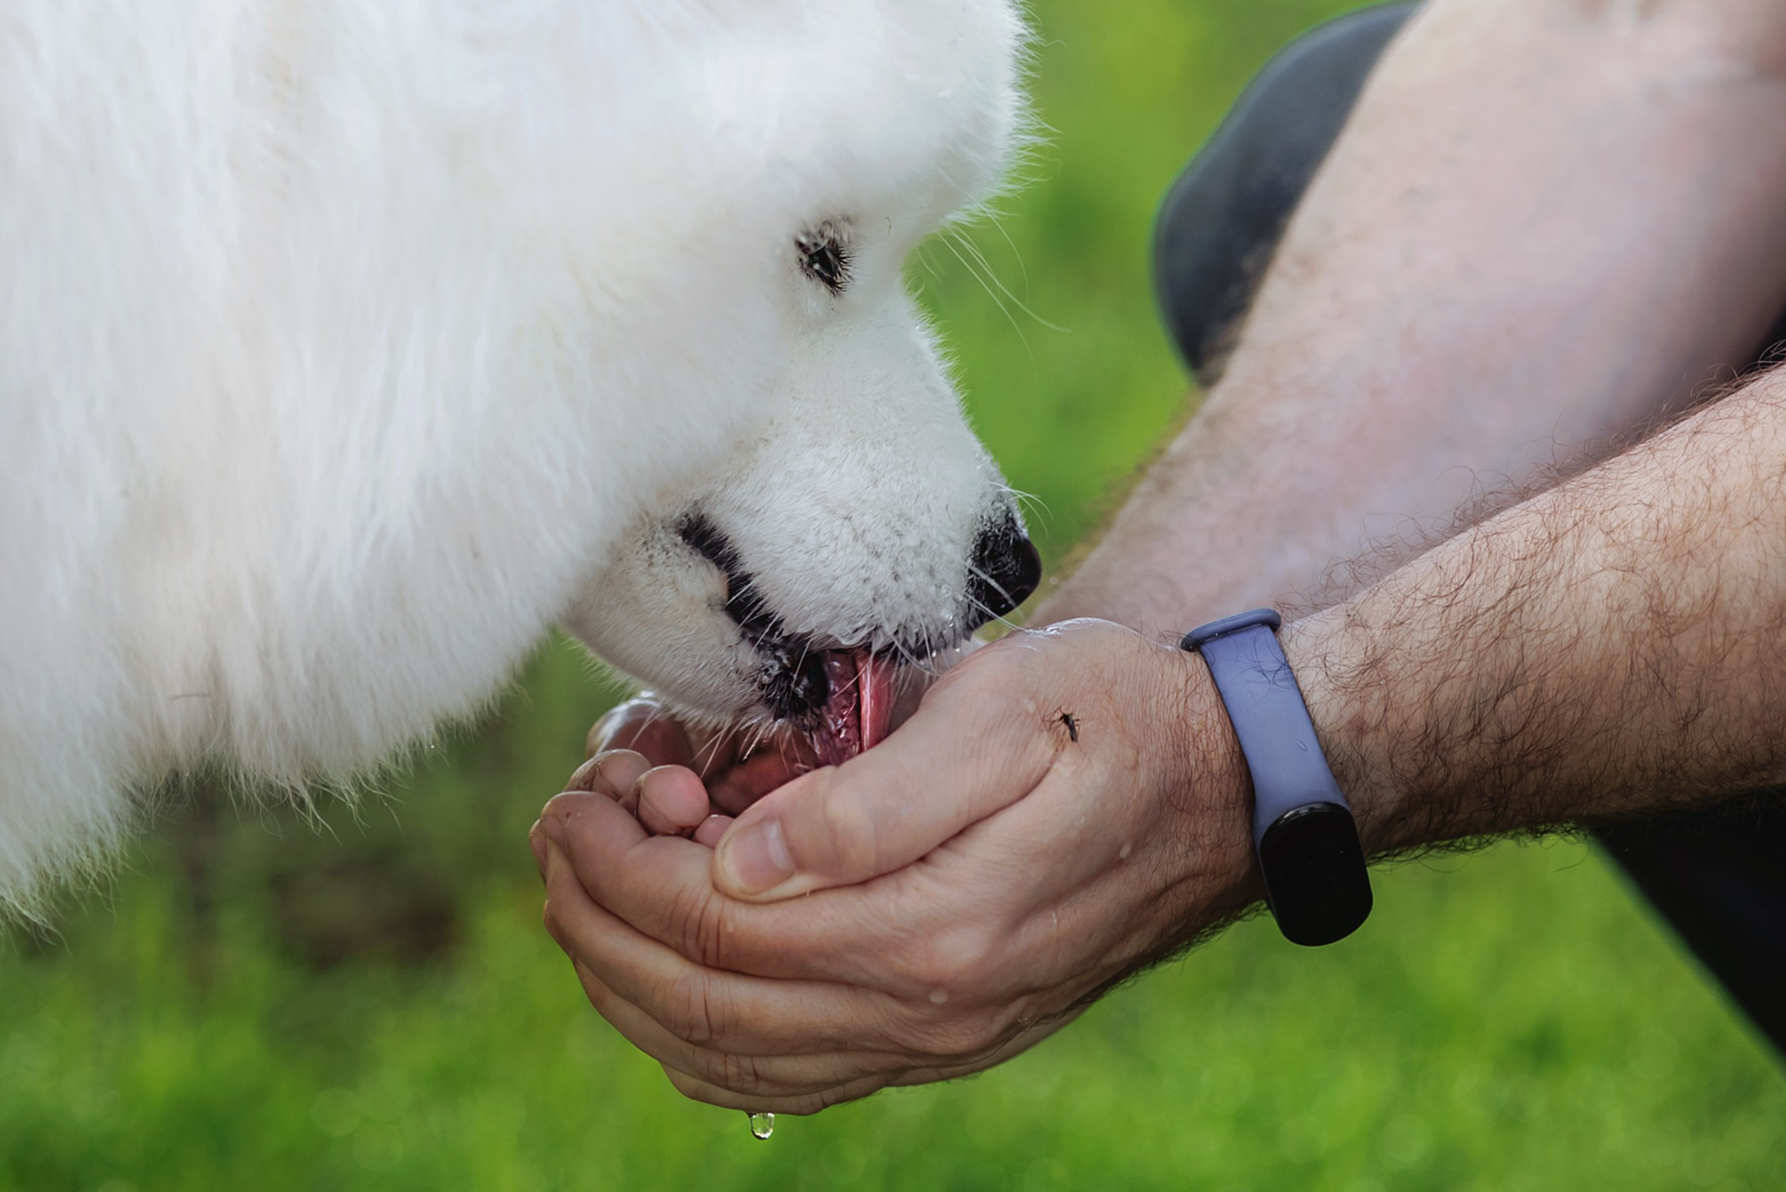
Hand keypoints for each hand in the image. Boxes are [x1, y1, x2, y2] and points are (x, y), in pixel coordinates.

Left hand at [531, 620, 1255, 1111]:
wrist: (1224, 786)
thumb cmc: (1112, 717)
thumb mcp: (1005, 710)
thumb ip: (872, 797)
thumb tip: (740, 861)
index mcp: (937, 925)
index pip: (723, 926)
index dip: (628, 867)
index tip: (584, 795)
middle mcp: (931, 1011)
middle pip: (706, 1001)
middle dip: (601, 918)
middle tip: (561, 832)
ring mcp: (934, 1040)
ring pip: (730, 1056)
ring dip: (628, 978)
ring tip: (584, 888)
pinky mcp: (936, 1040)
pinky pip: (783, 1075)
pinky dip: (692, 1035)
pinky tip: (657, 969)